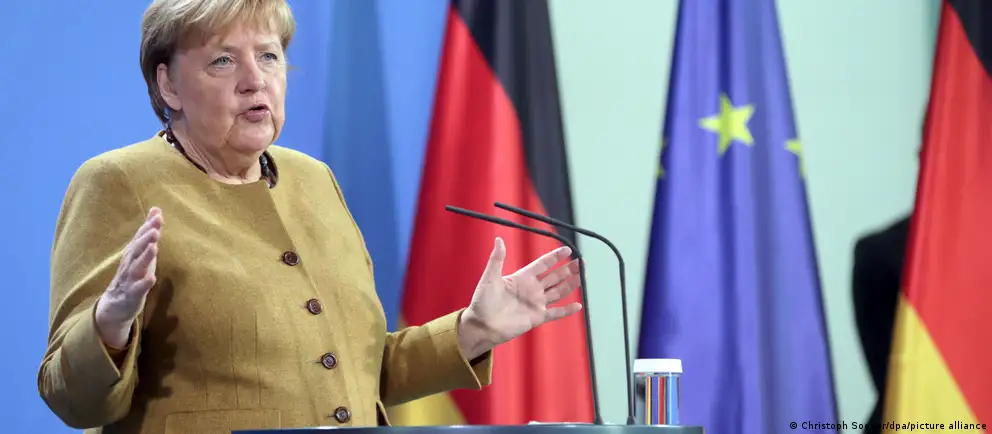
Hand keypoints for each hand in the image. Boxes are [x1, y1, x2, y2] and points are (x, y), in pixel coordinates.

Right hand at [94, 207, 162, 348]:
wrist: (115, 305)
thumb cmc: (133, 274)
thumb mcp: (142, 252)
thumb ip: (149, 232)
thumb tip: (156, 210)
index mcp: (133, 254)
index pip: (140, 237)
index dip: (148, 226)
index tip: (157, 214)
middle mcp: (130, 264)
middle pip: (137, 249)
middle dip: (145, 238)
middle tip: (155, 228)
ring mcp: (130, 279)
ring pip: (137, 267)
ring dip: (146, 257)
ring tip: (154, 247)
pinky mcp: (132, 295)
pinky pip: (138, 289)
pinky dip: (144, 283)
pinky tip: (152, 278)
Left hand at [458, 237, 582, 358]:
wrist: (482, 325)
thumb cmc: (483, 301)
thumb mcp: (490, 277)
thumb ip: (497, 259)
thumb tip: (499, 239)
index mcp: (522, 277)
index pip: (543, 264)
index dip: (555, 257)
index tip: (568, 249)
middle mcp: (532, 289)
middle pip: (555, 276)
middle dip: (568, 269)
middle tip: (582, 262)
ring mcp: (536, 303)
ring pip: (558, 292)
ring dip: (571, 284)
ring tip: (583, 277)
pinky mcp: (537, 317)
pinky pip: (556, 313)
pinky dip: (567, 310)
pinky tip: (578, 305)